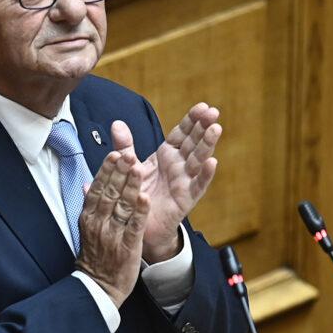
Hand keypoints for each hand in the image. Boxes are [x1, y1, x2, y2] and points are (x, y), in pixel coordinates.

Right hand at [75, 150, 150, 306]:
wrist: (98, 286)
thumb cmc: (95, 256)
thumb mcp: (88, 228)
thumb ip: (91, 204)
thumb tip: (89, 184)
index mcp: (89, 216)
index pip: (98, 188)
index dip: (106, 170)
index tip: (114, 154)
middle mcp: (99, 223)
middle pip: (109, 192)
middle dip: (119, 172)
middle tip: (127, 154)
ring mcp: (112, 234)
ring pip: (121, 206)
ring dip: (130, 186)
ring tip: (137, 168)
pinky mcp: (126, 247)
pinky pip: (133, 226)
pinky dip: (138, 211)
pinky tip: (144, 198)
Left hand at [111, 103, 219, 262]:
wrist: (138, 226)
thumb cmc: (138, 194)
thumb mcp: (131, 167)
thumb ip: (125, 146)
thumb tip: (116, 123)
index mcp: (167, 155)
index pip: (181, 134)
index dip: (192, 120)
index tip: (202, 106)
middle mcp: (179, 166)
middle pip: (193, 143)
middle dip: (203, 127)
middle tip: (213, 111)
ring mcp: (185, 182)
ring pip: (198, 160)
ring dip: (208, 144)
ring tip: (215, 128)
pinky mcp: (186, 199)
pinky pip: (197, 186)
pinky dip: (205, 175)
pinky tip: (212, 162)